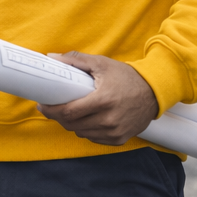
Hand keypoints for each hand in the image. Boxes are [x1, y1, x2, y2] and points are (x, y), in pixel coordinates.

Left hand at [37, 52, 159, 145]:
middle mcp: (109, 119)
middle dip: (58, 117)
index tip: (42, 105)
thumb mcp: (101, 64)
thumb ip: (75, 60)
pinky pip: (94, 139)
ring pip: (81, 133)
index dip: (51, 110)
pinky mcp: (119, 139)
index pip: (69, 112)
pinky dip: (86, 130)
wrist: (154, 92)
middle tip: (53, 107)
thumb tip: (52, 58)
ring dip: (72, 124)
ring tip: (70, 112)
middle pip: (72, 124)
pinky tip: (86, 120)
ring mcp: (115, 131)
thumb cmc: (126, 77)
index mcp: (103, 100)